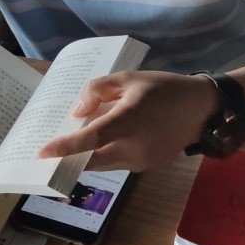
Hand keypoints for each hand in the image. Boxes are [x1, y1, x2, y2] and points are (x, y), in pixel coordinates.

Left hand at [37, 71, 217, 170]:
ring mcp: (142, 161)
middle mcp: (135, 147)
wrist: (202, 109)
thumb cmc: (164, 88)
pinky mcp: (147, 166)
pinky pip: (118, 161)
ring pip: (104, 162)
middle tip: (53, 149)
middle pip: (92, 159)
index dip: (65, 147)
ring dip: (90, 153)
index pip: (91, 139)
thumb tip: (78, 113)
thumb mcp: (129, 78)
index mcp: (130, 121)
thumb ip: (98, 91)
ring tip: (80, 137)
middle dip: (72, 157)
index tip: (42, 153)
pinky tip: (106, 138)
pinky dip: (106, 152)